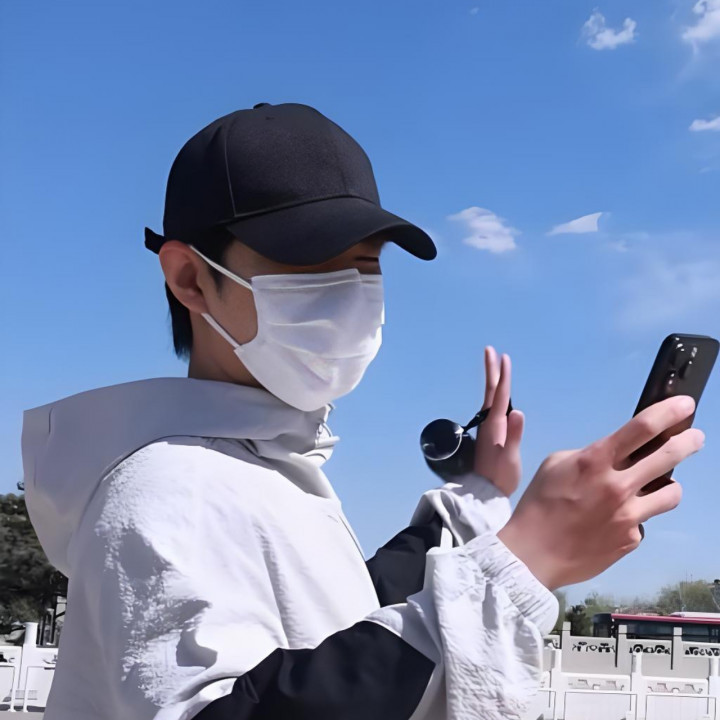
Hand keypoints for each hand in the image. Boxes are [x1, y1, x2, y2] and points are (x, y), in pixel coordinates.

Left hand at [474, 347, 524, 496]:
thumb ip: (514, 435)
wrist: (486, 493)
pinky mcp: (491, 434)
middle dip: (492, 370)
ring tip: (494, 366)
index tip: (504, 357)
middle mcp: (490, 423)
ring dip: (493, 380)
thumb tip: (518, 412)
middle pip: (491, 391)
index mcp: (495, 425)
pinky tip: (498, 396)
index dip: (503, 376)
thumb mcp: (509, 457)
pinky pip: (493, 407)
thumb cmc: (500, 476)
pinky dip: (495, 395)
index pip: (500, 395)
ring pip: (491, 398)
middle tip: (490, 350)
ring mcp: (489, 428)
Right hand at [497, 395, 703, 589]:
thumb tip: (614, 454)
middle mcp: (617, 486)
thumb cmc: (539, 504)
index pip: (642, 428)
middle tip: (695, 438)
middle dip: (688, 442)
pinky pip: (645, 521)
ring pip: (671, 493)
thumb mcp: (555, 464)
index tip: (685, 405)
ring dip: (666, 485)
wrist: (533, 553)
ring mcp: (628, 515)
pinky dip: (636, 516)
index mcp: (595, 460)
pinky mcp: (631, 540)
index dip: (670, 412)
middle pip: (669, 456)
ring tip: (656, 485)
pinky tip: (615, 520)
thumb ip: (589, 455)